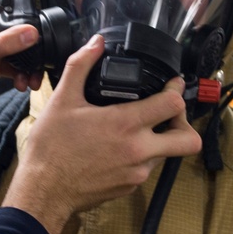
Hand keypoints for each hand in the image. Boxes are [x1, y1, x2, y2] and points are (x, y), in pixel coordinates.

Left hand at [0, 0, 44, 122]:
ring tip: (33, 73)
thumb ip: (5, 43)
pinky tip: (23, 83)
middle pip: (17, 16)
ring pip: (21, 44)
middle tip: (44, 40)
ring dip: (31, 58)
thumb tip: (31, 32)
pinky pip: (17, 65)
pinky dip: (24, 73)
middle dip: (33, 27)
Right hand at [2, 35, 200, 233]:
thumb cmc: (51, 148)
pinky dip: (139, 156)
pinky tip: (117, 149)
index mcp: (125, 124)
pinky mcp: (130, 187)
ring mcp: (137, 172)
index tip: (171, 83)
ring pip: (167, 153)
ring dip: (158, 139)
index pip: (173, 104)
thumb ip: (80, 66)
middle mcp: (138, 150)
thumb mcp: (62, 100)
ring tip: (135, 129)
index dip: (176, 89)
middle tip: (166, 113)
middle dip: (183, 123)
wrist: (44, 191)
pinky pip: (146, 169)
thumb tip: (95, 43)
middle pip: (188, 139)